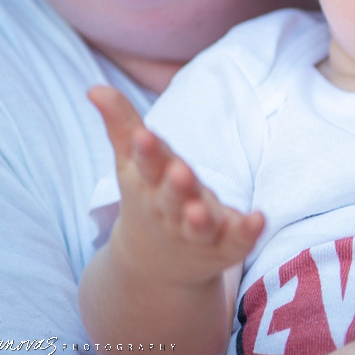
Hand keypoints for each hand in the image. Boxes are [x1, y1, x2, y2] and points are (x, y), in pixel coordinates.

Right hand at [89, 86, 263, 286]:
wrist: (153, 266)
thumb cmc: (148, 198)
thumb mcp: (133, 164)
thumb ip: (121, 124)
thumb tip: (95, 88)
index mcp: (151, 184)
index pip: (146, 165)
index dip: (146, 151)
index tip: (145, 136)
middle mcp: (173, 209)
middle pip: (173, 197)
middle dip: (175, 185)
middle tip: (180, 172)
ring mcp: (198, 231)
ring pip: (199, 226)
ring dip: (201, 218)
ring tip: (202, 210)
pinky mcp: (225, 246)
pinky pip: (237, 240)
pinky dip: (246, 232)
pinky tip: (259, 218)